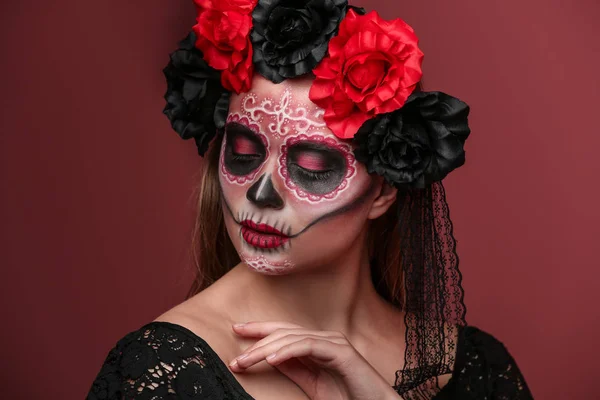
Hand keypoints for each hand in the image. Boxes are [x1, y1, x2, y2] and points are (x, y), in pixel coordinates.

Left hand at [228, 321, 401, 399]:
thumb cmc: (346, 397)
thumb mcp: (311, 383)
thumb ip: (293, 368)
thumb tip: (268, 357)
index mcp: (317, 344)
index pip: (283, 331)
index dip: (260, 329)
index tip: (237, 330)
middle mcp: (325, 338)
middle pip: (284, 331)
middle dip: (257, 340)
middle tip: (236, 355)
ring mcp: (334, 342)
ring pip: (293, 338)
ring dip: (266, 349)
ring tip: (246, 361)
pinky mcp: (341, 351)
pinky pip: (309, 346)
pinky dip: (288, 351)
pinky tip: (272, 360)